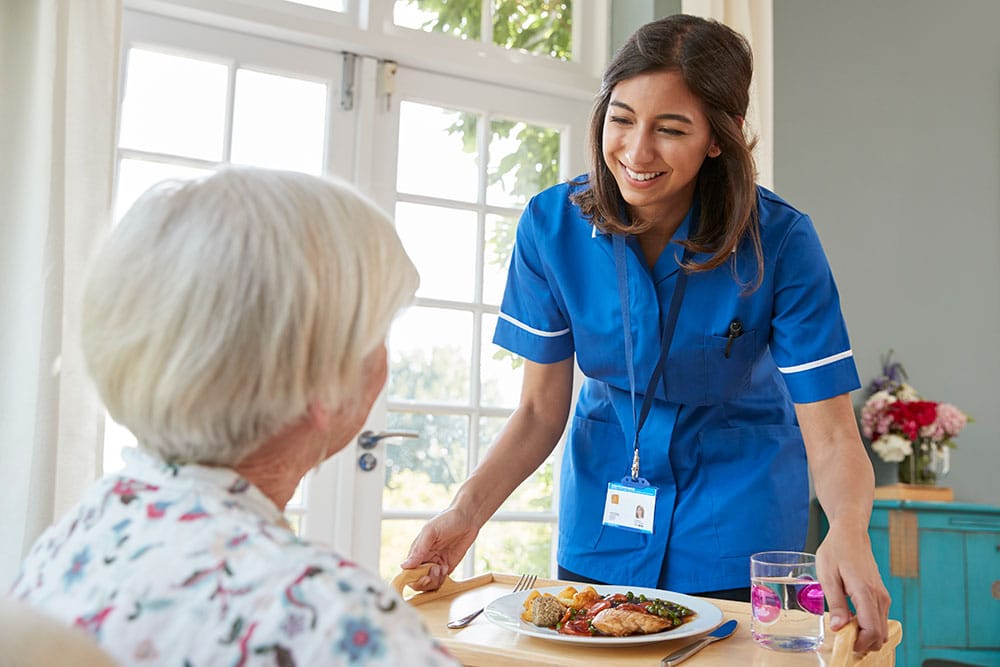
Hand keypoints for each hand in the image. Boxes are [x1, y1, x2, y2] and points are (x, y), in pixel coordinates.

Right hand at [399, 506, 478, 590]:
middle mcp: (424, 559)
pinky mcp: (447, 567)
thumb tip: (405, 566)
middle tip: (435, 570)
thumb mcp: (430, 532)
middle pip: (418, 581)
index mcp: (416, 551)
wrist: (467, 518)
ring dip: (435, 580)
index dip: (413, 578)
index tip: (423, 576)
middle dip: (426, 581)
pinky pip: (441, 581)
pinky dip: (443, 579)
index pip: (408, 572)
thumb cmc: (447, 520)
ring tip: (442, 568)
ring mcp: (436, 564)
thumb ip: (418, 550)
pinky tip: (447, 567)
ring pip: (430, 583)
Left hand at [816, 519, 890, 652]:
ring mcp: (883, 596)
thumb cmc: (836, 551)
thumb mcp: (828, 576)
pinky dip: (869, 626)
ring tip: (845, 628)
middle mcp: (879, 597)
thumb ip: (836, 604)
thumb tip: (838, 628)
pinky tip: (852, 620)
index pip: (871, 629)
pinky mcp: (881, 595)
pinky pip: (879, 619)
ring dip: (866, 636)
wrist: (851, 534)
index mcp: (865, 592)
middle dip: (864, 643)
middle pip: (880, 634)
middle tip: (843, 639)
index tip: (844, 643)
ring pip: (882, 629)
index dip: (859, 642)